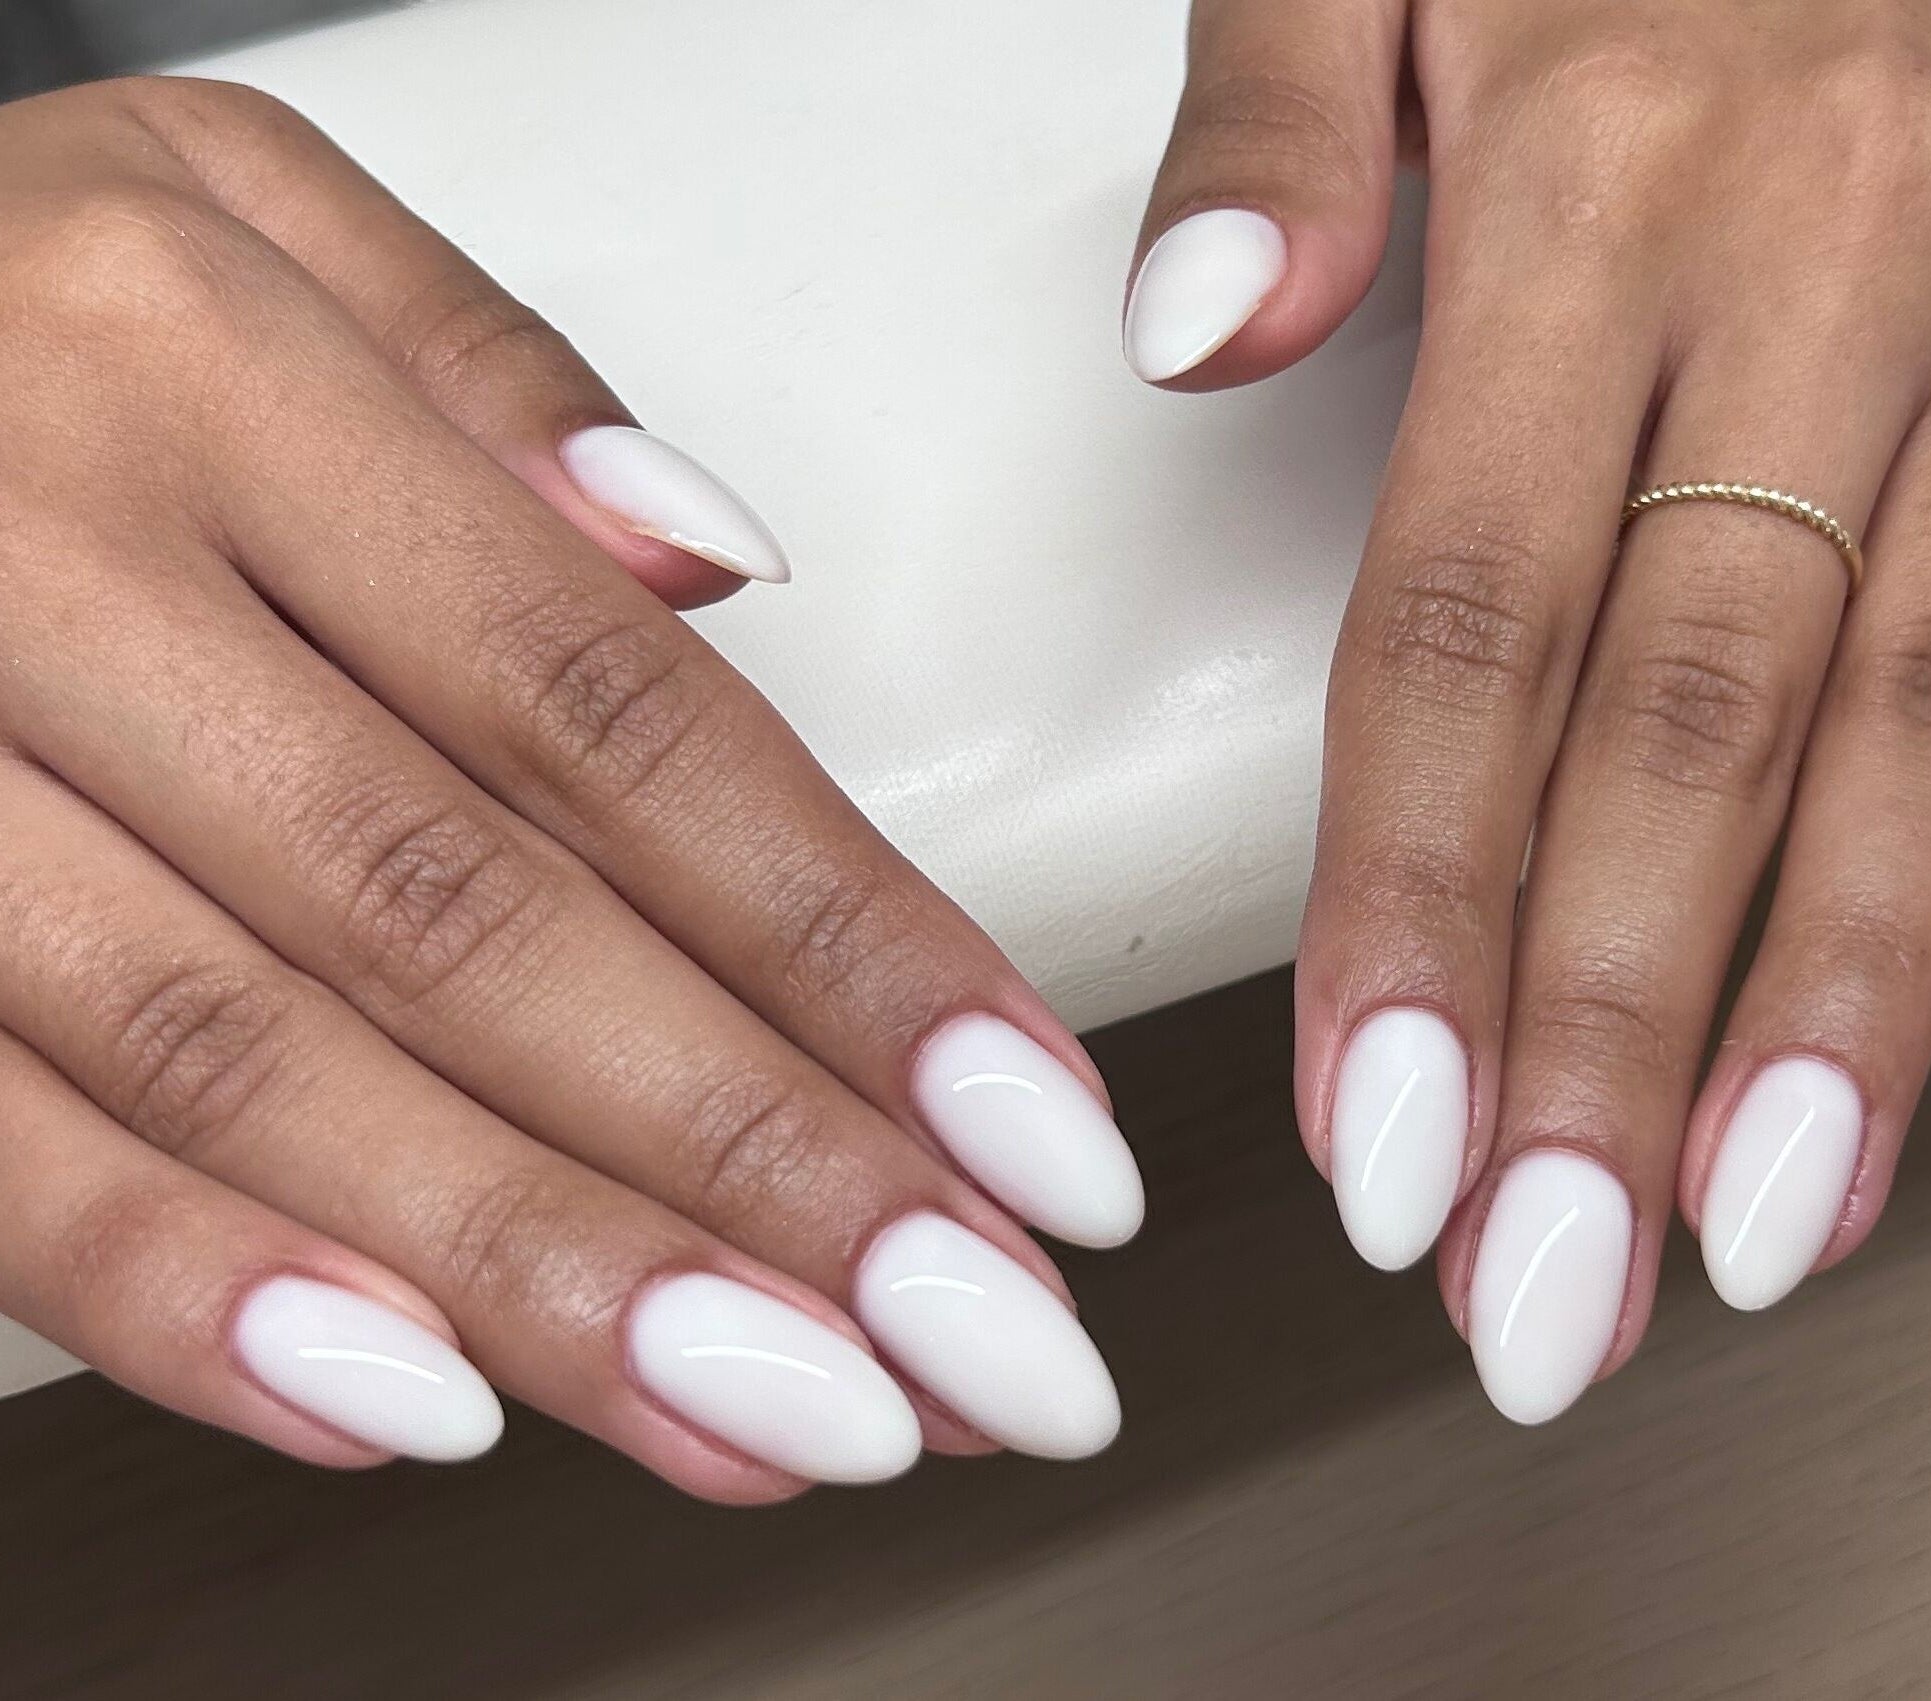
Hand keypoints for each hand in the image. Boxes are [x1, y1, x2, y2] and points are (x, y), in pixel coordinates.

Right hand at [0, 76, 1141, 1494]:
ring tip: (785, 1414)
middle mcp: (44, 565)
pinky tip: (425, 1405)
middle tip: (970, 1332)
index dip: (846, 939)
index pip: (611, 714)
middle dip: (754, 1162)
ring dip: (545, 1276)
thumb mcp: (226, 209)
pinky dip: (195, 1296)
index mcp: (209, 374)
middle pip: (471, 920)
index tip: (1028, 1119)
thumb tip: (716, 567)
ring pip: (253, 1065)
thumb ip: (487, 376)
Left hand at [1128, 0, 1930, 1418]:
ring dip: (1836, 1006)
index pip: (1476, 620)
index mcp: (1609, 179)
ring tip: (1753, 1224)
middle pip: (1698, 724)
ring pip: (1928, 716)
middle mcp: (1841, 258)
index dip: (1422, 901)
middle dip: (1610, 1038)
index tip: (1378, 1124)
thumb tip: (1199, 328)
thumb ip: (1272, 126)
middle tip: (1542, 1279)